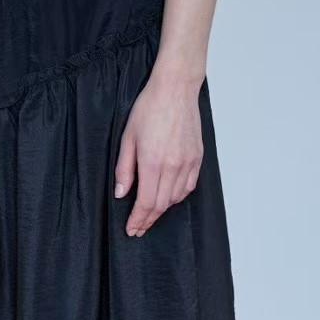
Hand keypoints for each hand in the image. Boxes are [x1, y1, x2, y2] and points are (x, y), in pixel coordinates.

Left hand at [114, 76, 203, 236]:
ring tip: (150, 215)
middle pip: (161, 205)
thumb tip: (121, 193)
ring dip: (162, 210)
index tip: (132, 229)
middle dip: (148, 220)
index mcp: (153, 162)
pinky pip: (188, 187)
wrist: (175, 89)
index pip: (146, 203)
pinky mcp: (197, 158)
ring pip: (175, 199)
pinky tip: (168, 198)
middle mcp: (173, 166)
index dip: (138, 220)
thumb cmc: (149, 108)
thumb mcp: (128, 138)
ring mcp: (187, 163)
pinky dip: (177, 197)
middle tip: (138, 228)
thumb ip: (124, 169)